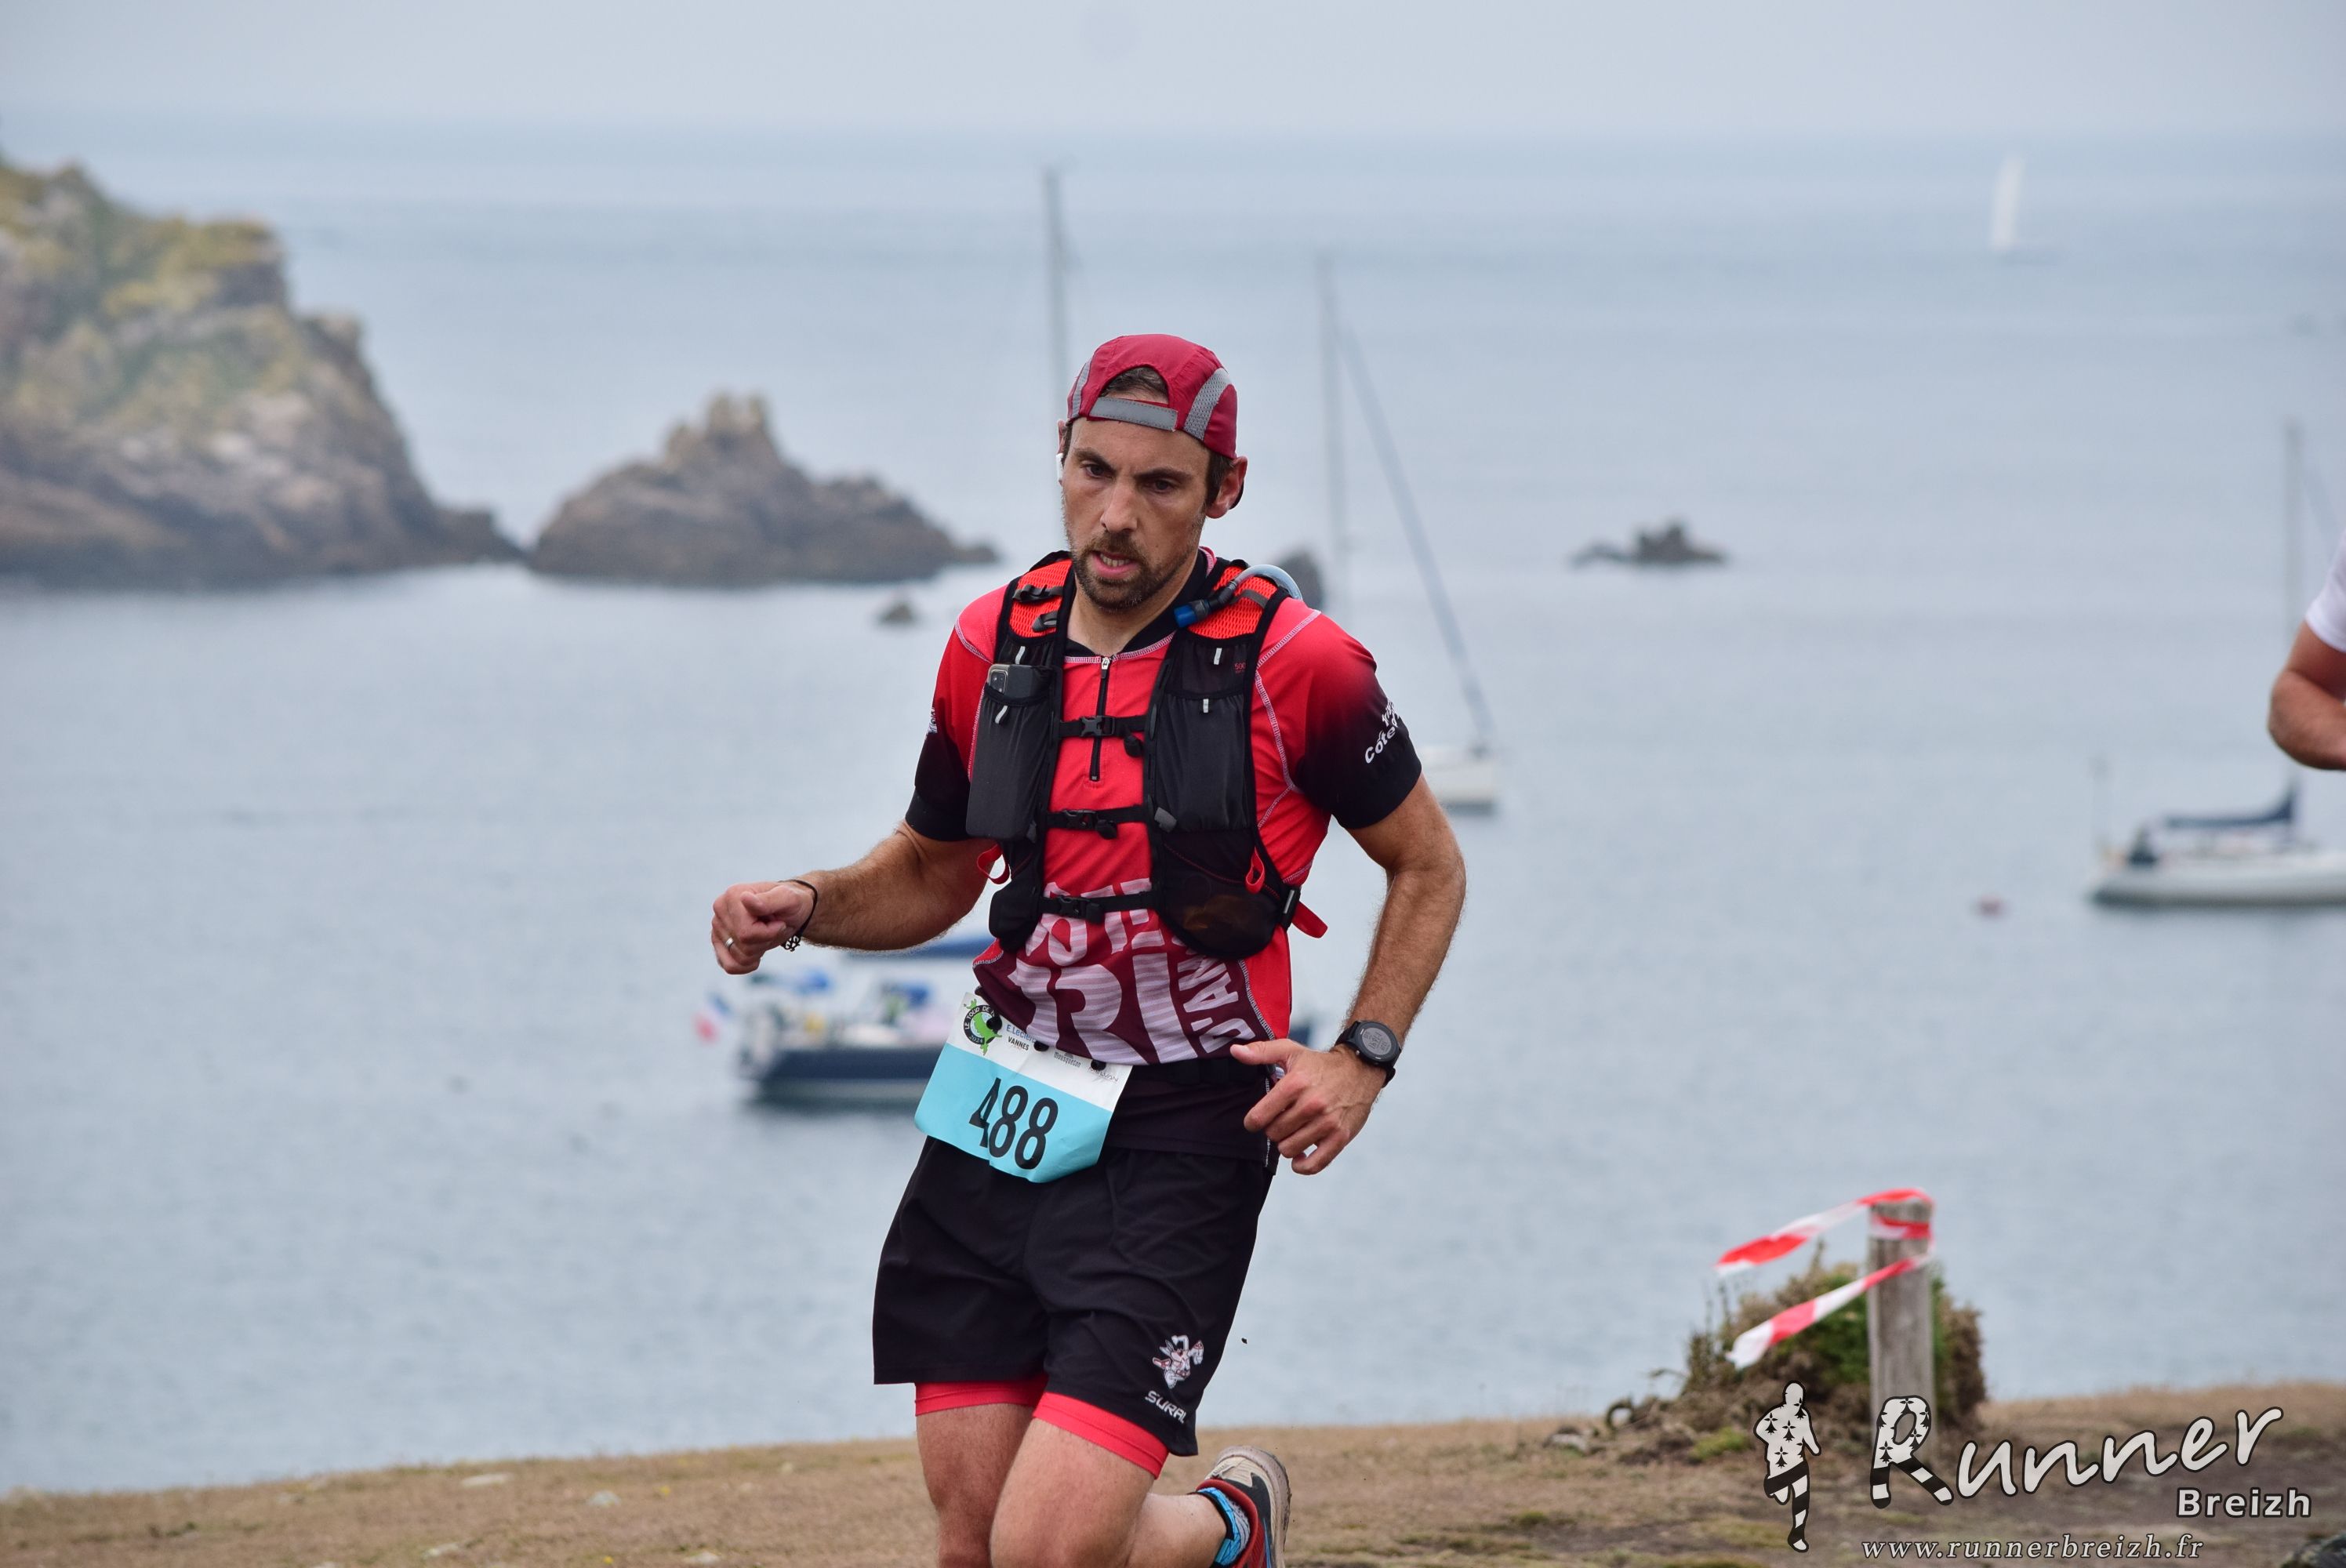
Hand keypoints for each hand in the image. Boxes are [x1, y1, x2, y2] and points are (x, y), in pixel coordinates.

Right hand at [710, 879, 811, 973]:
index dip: (770, 932)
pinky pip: (730, 966)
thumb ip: (768, 900)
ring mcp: (717, 927)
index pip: (746, 933)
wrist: (789, 912)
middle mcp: (720, 910)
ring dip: (759, 950)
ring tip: (765, 933)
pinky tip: (756, 952)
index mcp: (732, 895)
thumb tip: (745, 898)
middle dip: (766, 941)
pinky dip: (747, 965)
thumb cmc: (791, 903)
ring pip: (739, 958)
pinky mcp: (719, 943)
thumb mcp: (788, 899)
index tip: (779, 921)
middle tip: (773, 926)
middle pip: (744, 946)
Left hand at [1232, 1036, 1384, 1174]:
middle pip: (1273, 1134)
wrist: (1360, 1070)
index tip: (1257, 1120)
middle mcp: (1311, 1104)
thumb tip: (1234, 1052)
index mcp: (1295, 1084)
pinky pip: (1314, 1165)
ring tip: (1293, 1131)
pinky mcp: (1340, 1137)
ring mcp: (1327, 1122)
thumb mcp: (1290, 1051)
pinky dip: (1302, 1165)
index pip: (1259, 1117)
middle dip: (1272, 1129)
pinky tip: (1299, 1156)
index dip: (1253, 1121)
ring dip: (1287, 1144)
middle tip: (1281, 1120)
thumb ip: (1261, 1052)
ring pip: (1289, 1150)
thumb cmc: (1320, 1063)